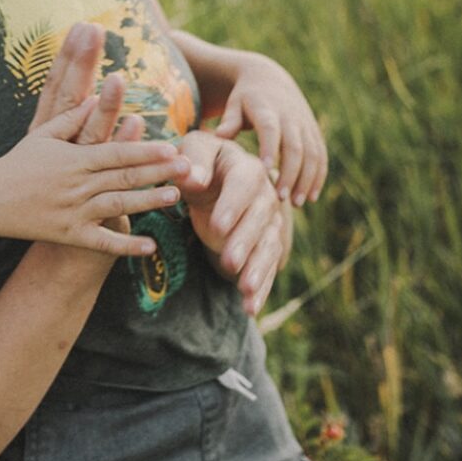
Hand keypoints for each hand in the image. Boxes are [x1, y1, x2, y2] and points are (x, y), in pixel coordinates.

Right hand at [0, 23, 185, 257]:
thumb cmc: (16, 164)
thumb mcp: (42, 135)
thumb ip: (70, 119)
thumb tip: (94, 98)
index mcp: (73, 159)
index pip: (116, 153)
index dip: (145, 151)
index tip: (170, 147)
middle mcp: (76, 185)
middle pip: (124, 178)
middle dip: (158, 172)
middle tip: (187, 167)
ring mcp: (73, 211)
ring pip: (117, 206)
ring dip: (148, 202)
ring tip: (175, 197)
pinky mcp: (67, 234)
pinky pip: (101, 242)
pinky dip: (125, 245)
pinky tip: (149, 247)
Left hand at [176, 131, 291, 315]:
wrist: (216, 177)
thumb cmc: (199, 162)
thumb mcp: (191, 153)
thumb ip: (191, 161)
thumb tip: (192, 176)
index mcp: (247, 167)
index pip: (243, 185)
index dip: (232, 206)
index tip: (216, 226)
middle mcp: (266, 195)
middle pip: (259, 219)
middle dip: (244, 242)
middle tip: (229, 262)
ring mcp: (270, 222)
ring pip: (268, 246)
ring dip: (258, 269)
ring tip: (246, 290)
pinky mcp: (266, 244)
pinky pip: (267, 266)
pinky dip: (261, 287)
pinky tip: (250, 307)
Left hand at [214, 53, 326, 206]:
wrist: (270, 79)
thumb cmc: (245, 98)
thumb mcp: (234, 104)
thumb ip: (229, 120)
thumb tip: (219, 136)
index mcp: (268, 110)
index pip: (271, 130)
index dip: (270, 149)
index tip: (265, 171)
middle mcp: (291, 118)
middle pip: (295, 147)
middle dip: (291, 173)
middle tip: (282, 198)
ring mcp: (305, 125)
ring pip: (312, 154)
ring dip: (307, 180)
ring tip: (296, 203)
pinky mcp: (314, 132)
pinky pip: (321, 156)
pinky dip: (319, 176)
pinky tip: (311, 197)